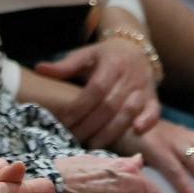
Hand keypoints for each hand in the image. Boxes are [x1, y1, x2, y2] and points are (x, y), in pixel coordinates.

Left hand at [36, 37, 162, 148]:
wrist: (134, 48)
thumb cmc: (105, 55)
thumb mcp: (85, 54)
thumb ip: (65, 65)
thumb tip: (39, 68)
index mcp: (111, 63)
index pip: (95, 89)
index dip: (79, 107)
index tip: (64, 121)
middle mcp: (129, 75)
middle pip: (110, 105)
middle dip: (91, 125)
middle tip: (74, 139)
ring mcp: (143, 87)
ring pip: (129, 112)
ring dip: (111, 131)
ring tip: (93, 144)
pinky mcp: (153, 96)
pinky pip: (154, 111)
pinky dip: (148, 121)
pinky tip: (136, 132)